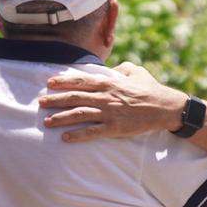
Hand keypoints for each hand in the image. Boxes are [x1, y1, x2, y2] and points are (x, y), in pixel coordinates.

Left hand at [38, 63, 187, 140]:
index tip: (49, 83)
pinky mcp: (115, 128)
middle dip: (55, 100)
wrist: (166, 107)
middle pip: (75, 97)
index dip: (64, 81)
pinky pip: (92, 132)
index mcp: (110, 83)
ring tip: (47, 122)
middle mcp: (106, 97)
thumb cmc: (152, 89)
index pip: (81, 81)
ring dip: (61, 118)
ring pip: (79, 114)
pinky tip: (66, 138)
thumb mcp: (137, 71)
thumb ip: (122, 69)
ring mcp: (109, 113)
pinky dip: (78, 135)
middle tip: (40, 102)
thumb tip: (113, 69)